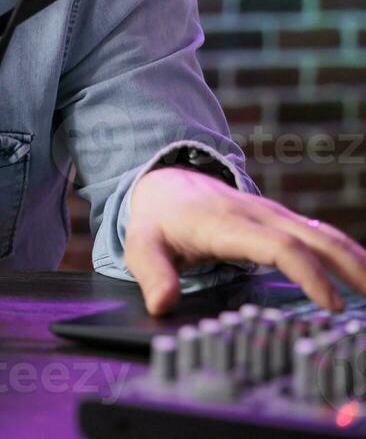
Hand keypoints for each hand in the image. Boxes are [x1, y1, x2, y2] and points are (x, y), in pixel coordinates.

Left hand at [125, 166, 365, 314]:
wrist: (164, 183)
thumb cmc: (158, 219)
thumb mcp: (142, 244)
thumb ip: (152, 274)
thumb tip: (162, 304)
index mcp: (226, 224)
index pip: (278, 246)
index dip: (308, 273)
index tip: (329, 303)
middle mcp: (256, 215)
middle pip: (313, 238)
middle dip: (349, 267)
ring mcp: (271, 215)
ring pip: (323, 234)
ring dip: (355, 259)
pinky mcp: (279, 219)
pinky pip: (318, 234)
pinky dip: (344, 252)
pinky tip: (360, 274)